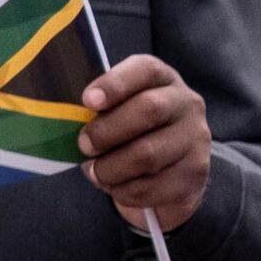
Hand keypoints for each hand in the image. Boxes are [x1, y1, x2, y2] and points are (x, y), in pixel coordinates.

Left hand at [80, 54, 212, 231]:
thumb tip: (65, 117)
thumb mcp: (117, 108)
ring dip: (110, 167)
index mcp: (162, 79)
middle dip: (106, 131)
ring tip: (94, 171)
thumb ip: (99, 106)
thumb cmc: (130, 130)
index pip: (145, 70)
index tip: (87, 100)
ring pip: (148, 154)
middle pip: (148, 110)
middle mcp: (186, 104)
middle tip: (83, 145)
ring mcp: (196, 140)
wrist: (169, 170)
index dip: (114, 83)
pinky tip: (114, 186)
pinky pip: (152, 186)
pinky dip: (123, 190)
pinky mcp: (195, 174)